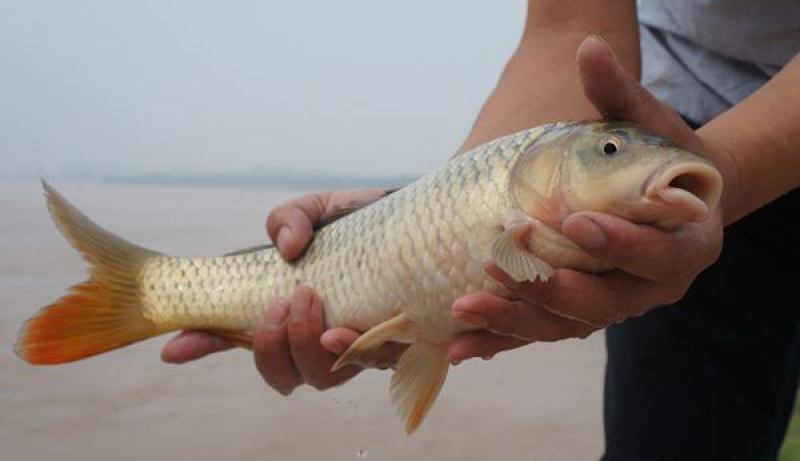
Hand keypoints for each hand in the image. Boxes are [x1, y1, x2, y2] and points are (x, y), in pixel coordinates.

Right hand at [161, 189, 402, 393]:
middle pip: (284, 374)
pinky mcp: (396, 343)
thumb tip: (286, 248)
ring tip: (313, 300)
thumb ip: (289, 219)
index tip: (175, 348)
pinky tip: (352, 326)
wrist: (423, 221)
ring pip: (323, 377)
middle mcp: (317, 337)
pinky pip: (374, 363)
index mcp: (287, 310)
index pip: (238, 338)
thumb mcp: (315, 209)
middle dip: (270, 347)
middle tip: (282, 301)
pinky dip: (357, 349)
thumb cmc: (361, 221)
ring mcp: (355, 346)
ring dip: (307, 345)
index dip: (205, 346)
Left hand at [447, 35, 725, 361]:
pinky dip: (502, 340)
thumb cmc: (662, 159)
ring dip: (514, 321)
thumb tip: (588, 47)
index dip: (619, 244)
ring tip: (464, 309)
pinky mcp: (580, 315)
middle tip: (501, 266)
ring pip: (565, 326)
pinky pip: (540, 333)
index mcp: (685, 246)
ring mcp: (614, 307)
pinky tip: (460, 347)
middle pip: (603, 304)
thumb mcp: (650, 127)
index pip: (656, 254)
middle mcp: (652, 288)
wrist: (668, 202)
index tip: (575, 223)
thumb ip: (619, 95)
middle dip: (549, 289)